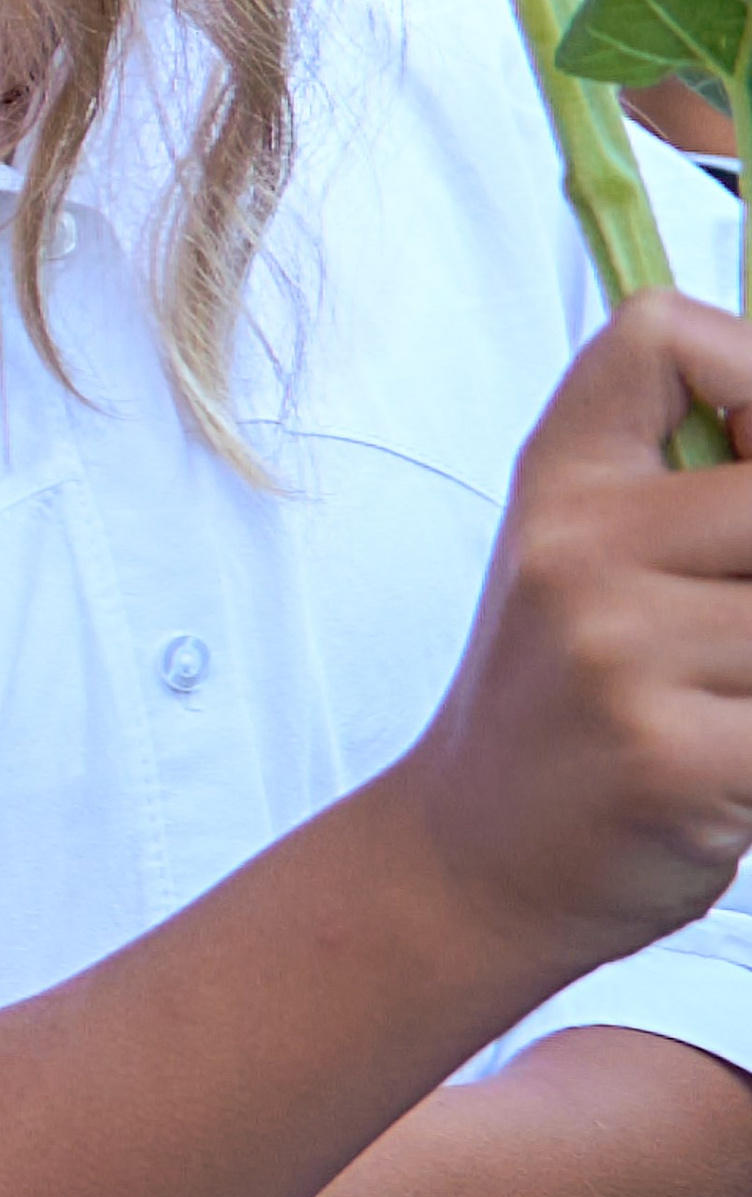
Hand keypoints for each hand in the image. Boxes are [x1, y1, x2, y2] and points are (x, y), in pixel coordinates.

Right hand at [404, 291, 751, 991]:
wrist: (472, 861)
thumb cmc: (567, 702)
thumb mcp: (591, 553)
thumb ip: (692, 478)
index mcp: (562, 480)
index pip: (665, 335)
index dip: (746, 372)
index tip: (745, 464)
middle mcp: (576, 547)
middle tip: (727, 632)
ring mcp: (617, 650)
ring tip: (724, 701)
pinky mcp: (671, 756)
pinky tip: (726, 768)